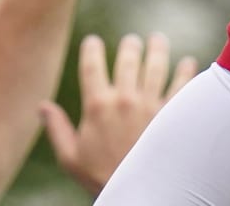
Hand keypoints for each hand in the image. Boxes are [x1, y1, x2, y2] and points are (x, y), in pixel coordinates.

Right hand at [40, 33, 197, 196]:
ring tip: (158, 39)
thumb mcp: (70, 156)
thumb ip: (57, 128)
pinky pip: (181, 86)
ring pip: (156, 67)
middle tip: (132, 40)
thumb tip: (41, 107)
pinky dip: (186, 71)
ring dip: (158, 50)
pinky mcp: (171, 114)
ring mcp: (150, 105)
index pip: (92, 67)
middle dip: (129, 46)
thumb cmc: (100, 176)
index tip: (93, 40)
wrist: (136, 191)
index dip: (91, 50)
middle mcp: (125, 100)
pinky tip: (188, 62)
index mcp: (97, 106)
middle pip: (128, 61)